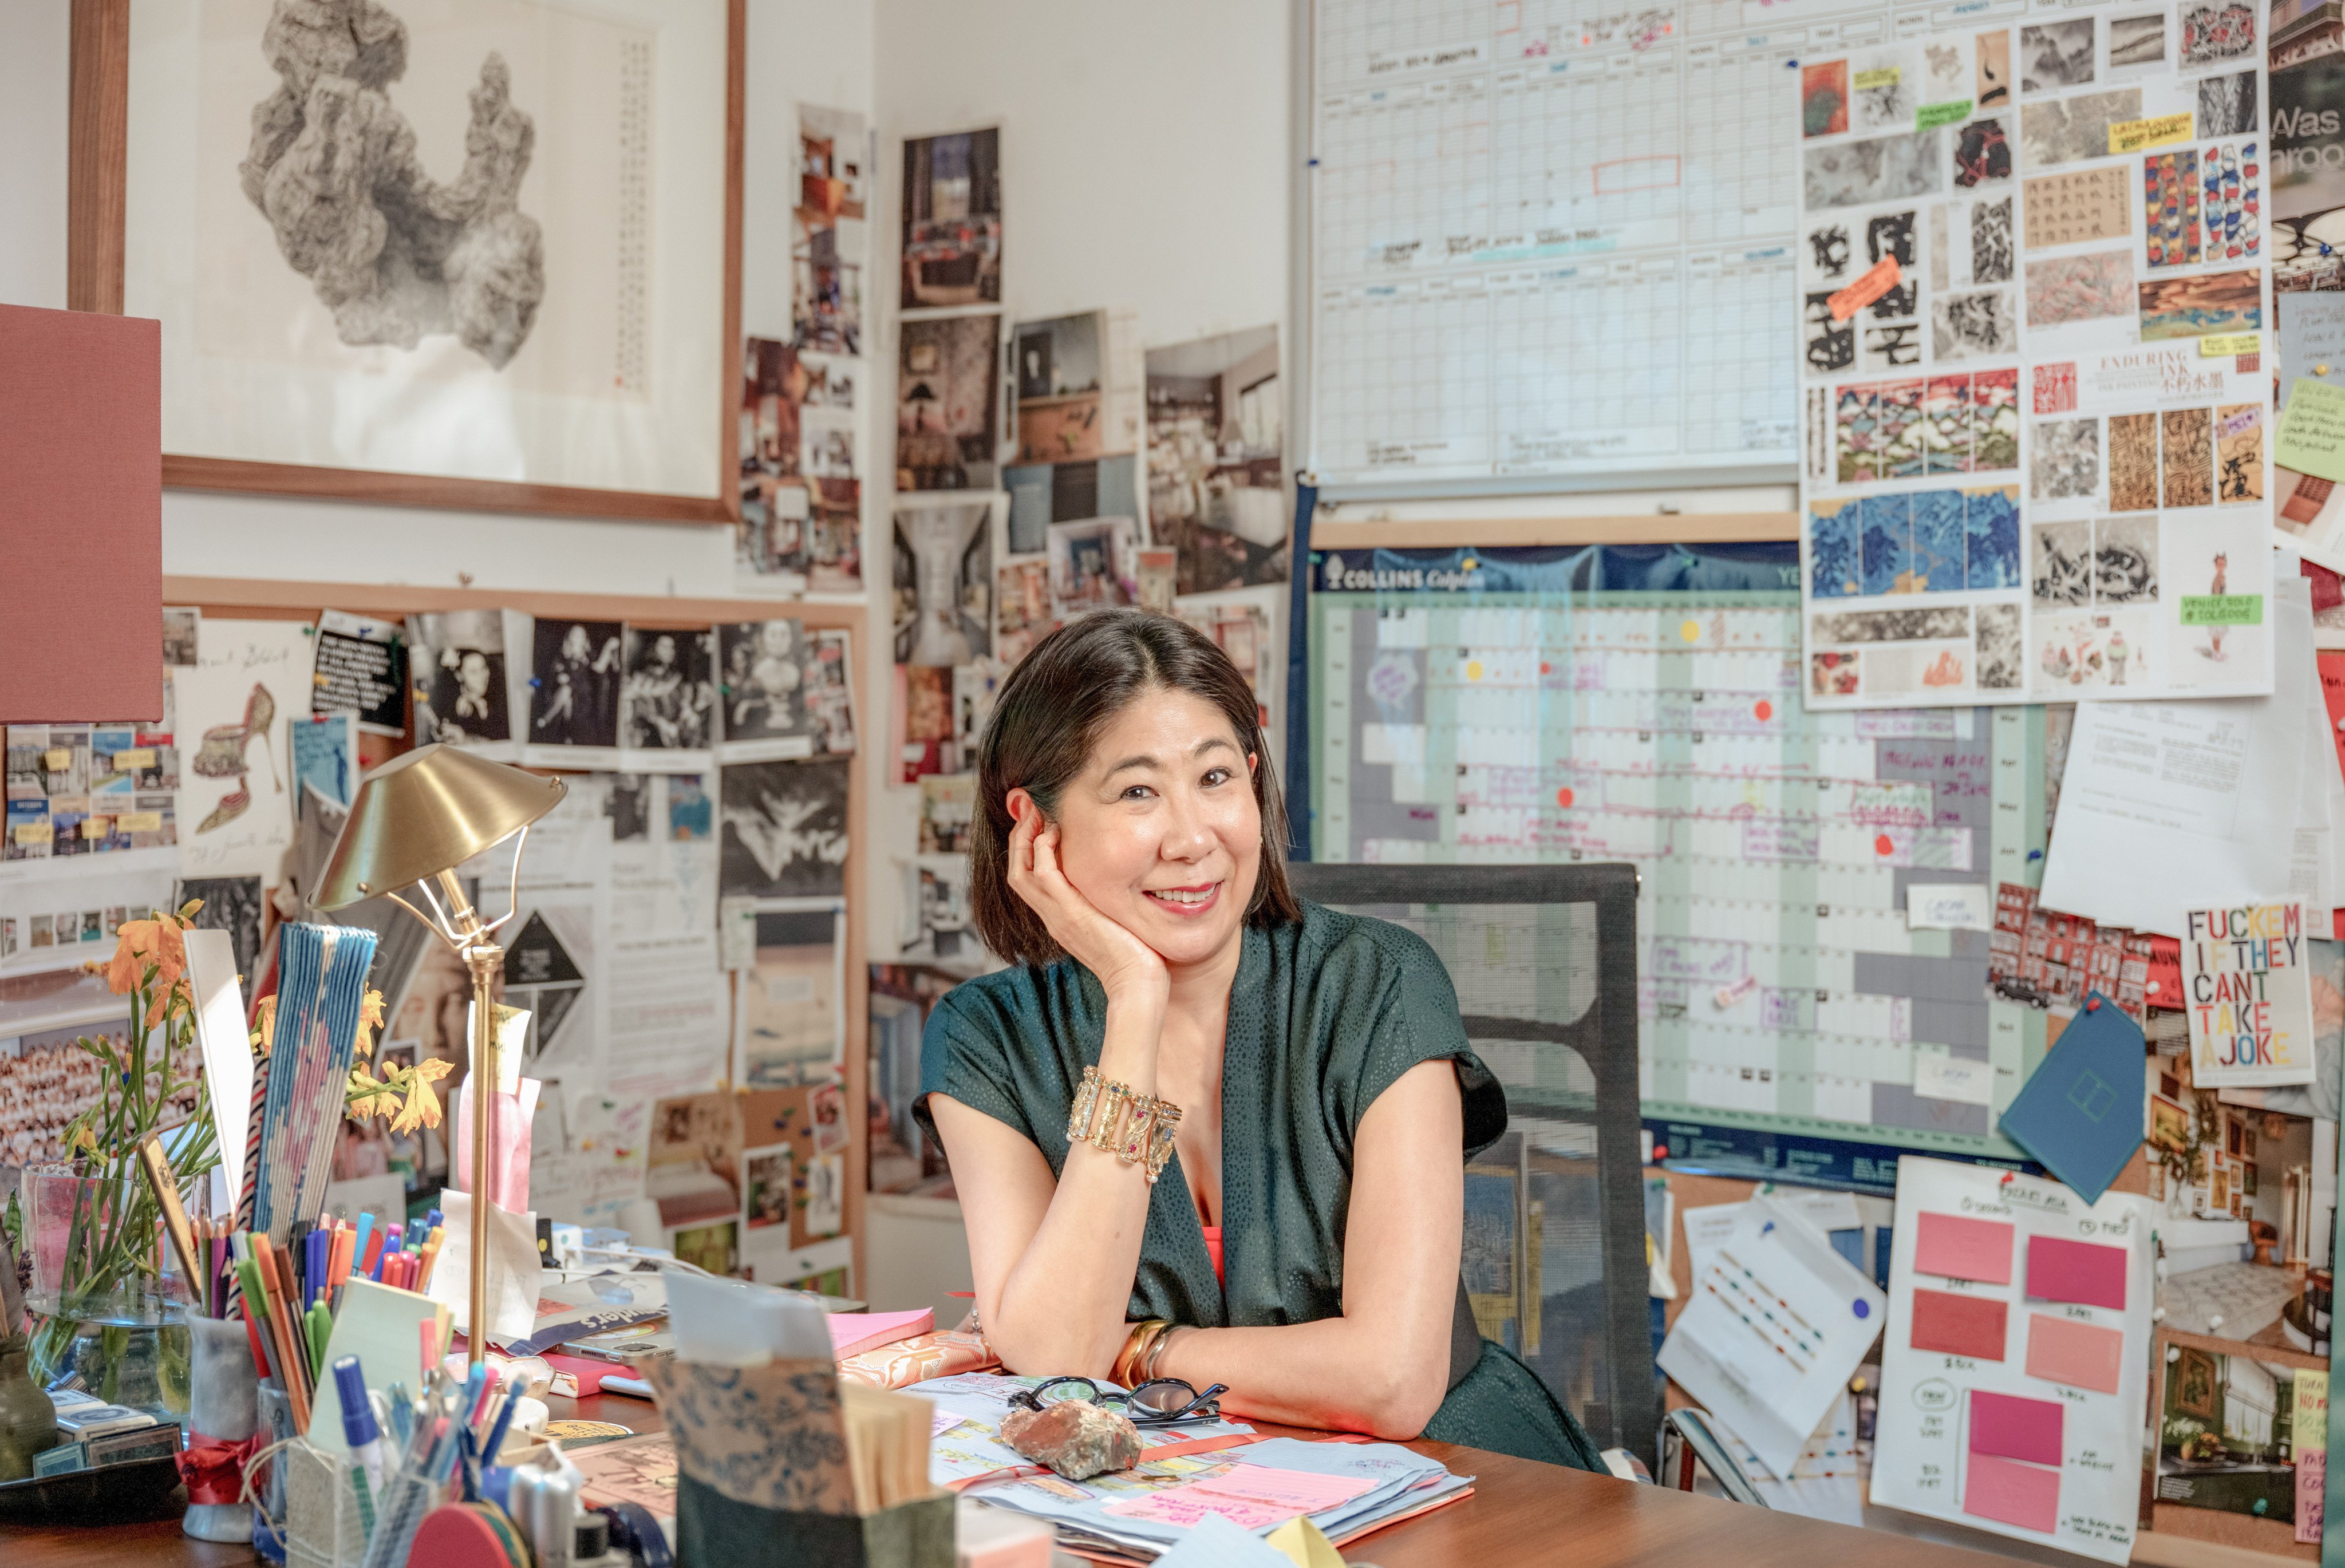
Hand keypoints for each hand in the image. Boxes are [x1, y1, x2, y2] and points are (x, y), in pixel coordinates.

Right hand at [1005, 796, 1168, 1009]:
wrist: (1138, 984)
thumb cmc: (1137, 956)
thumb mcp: (1115, 921)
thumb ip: (1108, 902)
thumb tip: (1122, 881)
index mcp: (1061, 918)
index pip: (1031, 879)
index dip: (1029, 850)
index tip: (1040, 822)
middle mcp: (1052, 917)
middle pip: (1017, 871)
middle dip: (1020, 837)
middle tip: (1029, 809)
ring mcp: (1058, 916)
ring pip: (1020, 871)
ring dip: (1025, 838)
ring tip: (1037, 813)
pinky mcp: (1070, 913)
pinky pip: (1042, 874)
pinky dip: (1042, 850)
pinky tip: (1055, 833)